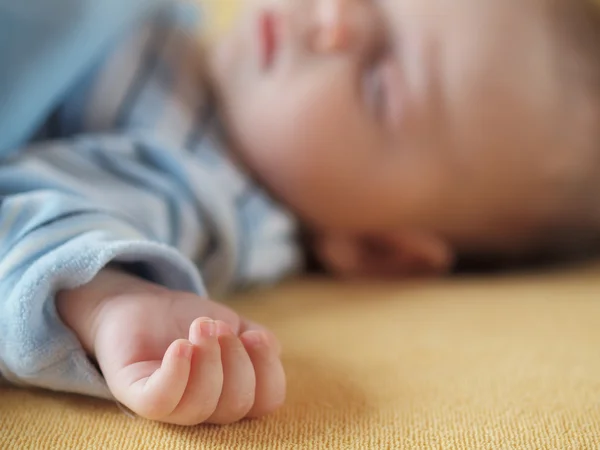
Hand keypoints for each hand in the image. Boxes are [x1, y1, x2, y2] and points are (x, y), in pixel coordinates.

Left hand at [57, 269, 284, 424]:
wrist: (140, 304)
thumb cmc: (189, 321)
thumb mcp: (234, 325)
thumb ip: (259, 339)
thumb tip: (270, 348)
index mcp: (232, 394)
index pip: (266, 400)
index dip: (268, 370)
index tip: (254, 335)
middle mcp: (204, 407)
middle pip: (236, 404)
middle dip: (235, 359)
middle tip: (216, 325)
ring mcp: (169, 405)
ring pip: (199, 407)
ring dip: (208, 360)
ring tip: (201, 324)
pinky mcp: (135, 395)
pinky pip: (160, 402)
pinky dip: (175, 374)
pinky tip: (180, 346)